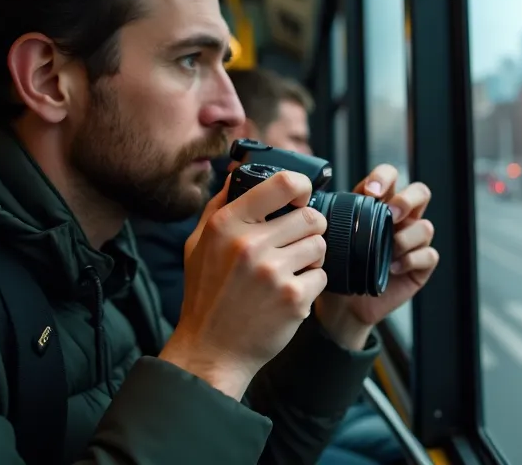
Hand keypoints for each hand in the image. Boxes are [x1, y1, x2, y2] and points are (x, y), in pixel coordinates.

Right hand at [160, 169, 327, 399]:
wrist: (211, 350)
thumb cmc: (206, 294)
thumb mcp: (198, 244)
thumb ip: (219, 205)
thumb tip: (240, 171)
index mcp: (226, 224)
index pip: (283, 183)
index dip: (302, 186)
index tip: (301, 197)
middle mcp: (249, 244)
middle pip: (311, 217)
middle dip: (309, 229)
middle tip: (296, 244)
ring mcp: (273, 272)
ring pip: (320, 246)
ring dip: (311, 257)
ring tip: (291, 270)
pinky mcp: (294, 298)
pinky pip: (322, 276)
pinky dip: (311, 284)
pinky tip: (289, 294)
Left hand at [315, 164, 438, 347]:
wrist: (341, 306)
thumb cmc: (335, 268)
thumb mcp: (330, 239)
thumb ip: (332, 219)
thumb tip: (314, 202)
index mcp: (378, 205)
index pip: (391, 176)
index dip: (384, 177)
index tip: (370, 191)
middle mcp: (400, 219)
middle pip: (420, 193)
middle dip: (407, 200)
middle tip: (390, 214)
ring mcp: (413, 242)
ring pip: (426, 226)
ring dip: (407, 237)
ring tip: (388, 250)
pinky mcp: (420, 265)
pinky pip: (428, 255)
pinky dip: (411, 260)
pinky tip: (392, 268)